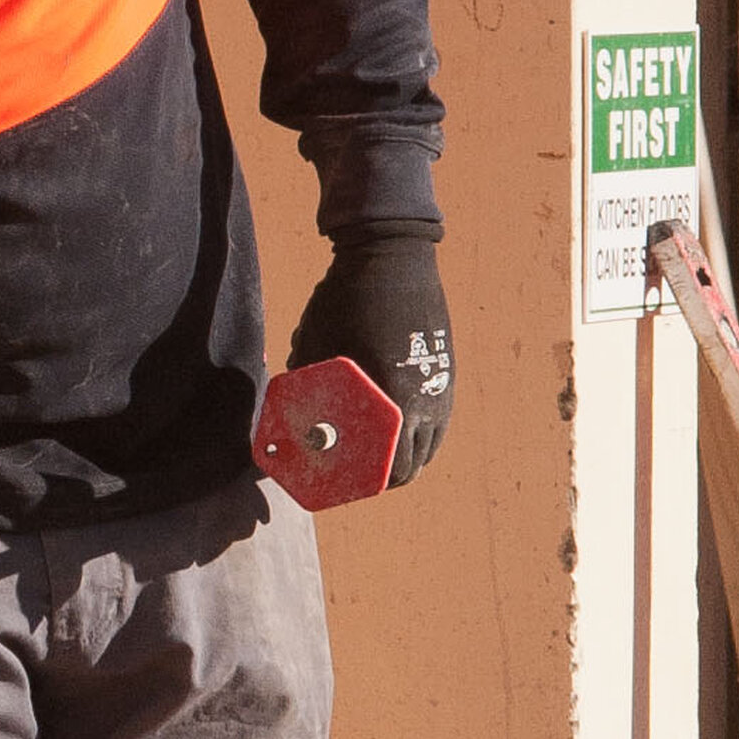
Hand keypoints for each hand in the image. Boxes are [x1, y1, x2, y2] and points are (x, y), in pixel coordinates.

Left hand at [289, 231, 453, 485]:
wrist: (393, 253)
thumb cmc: (346, 298)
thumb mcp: (316, 346)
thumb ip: (309, 388)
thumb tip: (292, 418)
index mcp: (394, 400)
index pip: (389, 469)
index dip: (364, 484)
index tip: (343, 485)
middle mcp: (426, 400)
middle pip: (412, 466)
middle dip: (382, 476)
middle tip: (355, 474)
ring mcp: (441, 386)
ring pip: (429, 446)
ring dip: (402, 456)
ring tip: (373, 455)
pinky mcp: (446, 371)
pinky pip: (436, 420)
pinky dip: (417, 433)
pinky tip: (393, 426)